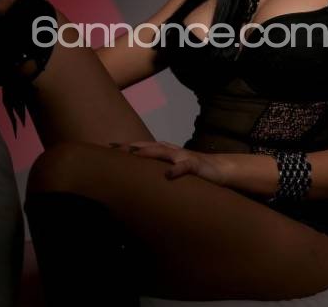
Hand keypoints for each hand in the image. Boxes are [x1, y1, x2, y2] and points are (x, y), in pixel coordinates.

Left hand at [110, 141, 230, 186]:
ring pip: (164, 152)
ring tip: (135, 154)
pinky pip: (186, 167)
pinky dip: (177, 169)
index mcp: (165, 152)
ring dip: (150, 152)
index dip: (127, 146)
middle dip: (132, 146)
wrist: (220, 170)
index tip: (108, 147)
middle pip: (149, 146)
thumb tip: (138, 182)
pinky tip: (168, 175)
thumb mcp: (173, 170)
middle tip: (115, 149)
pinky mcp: (196, 165)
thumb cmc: (193, 171)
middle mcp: (172, 151)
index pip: (143, 147)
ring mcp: (184, 156)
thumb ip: (158, 172)